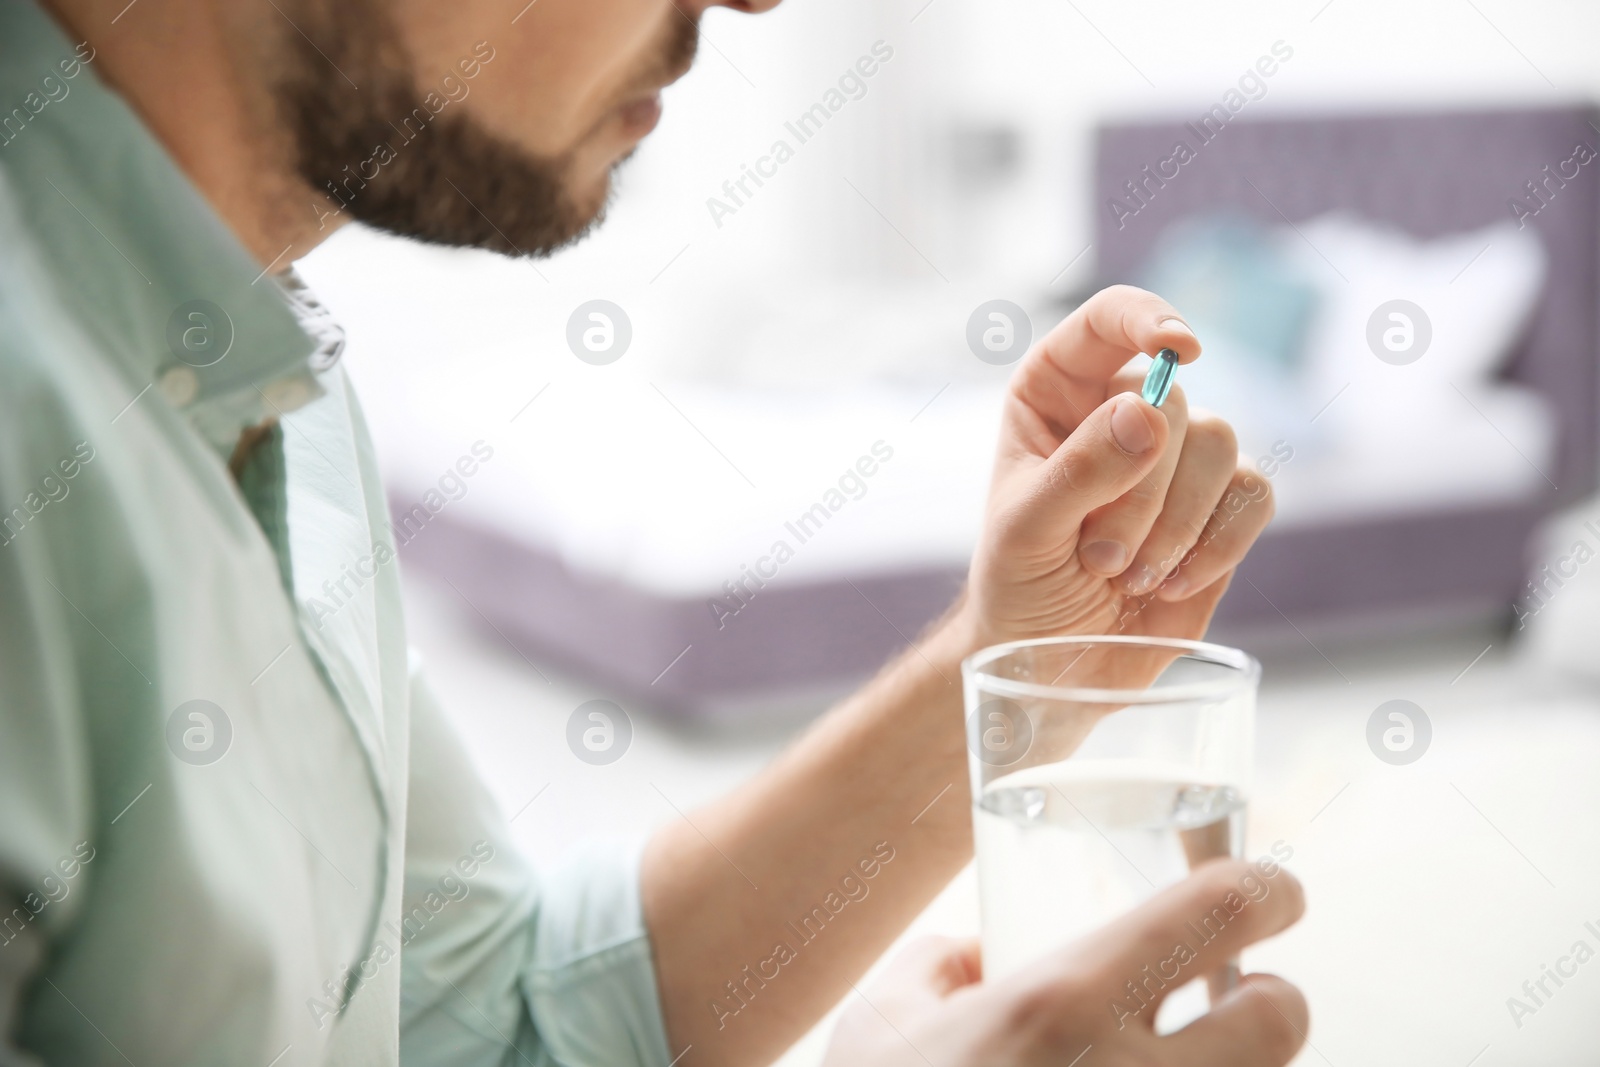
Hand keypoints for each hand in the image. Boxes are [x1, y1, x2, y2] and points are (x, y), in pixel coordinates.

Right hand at [821, 860, 1307, 1066]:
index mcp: (1060, 1003)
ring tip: (1165, 1064)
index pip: (1219, 913)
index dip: (1268, 890)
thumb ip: (937, 967)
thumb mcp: (878, 1026)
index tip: (1272, 893)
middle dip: (1269, 999)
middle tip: (1233, 998)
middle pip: (1282, 1020)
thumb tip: (976, 960)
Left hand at [959, 285, 1273, 649]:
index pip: (1109, 319)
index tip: (1179, 349)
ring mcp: (1177, 456)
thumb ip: (1081, 469)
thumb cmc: (1020, 584)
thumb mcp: (1027, 530)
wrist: (1054, 661)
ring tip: (1129, 577)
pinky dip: (1219, 543)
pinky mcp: (1220, 506)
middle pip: (1173, 402)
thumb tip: (1146, 412)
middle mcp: (1122, 407)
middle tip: (1100, 556)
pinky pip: (1254, 495)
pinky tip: (1173, 583)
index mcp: (1057, 391)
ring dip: (1178, 523)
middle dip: (1142, 492)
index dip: (1148, 320)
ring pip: (1221, 443)